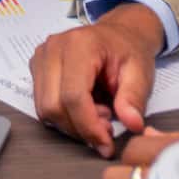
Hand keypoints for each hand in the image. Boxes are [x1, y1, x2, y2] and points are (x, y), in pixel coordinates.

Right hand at [29, 4, 164, 155]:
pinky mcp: (37, 68)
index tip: (106, 144)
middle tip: (107, 127)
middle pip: (53, 106)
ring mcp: (41, 57)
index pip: (73, 96)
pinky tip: (86, 107)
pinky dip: (64, 115)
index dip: (88, 126)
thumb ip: (134, 99)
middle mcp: (53, 48)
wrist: (118, 34)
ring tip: (99, 113)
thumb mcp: (140, 72)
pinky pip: (43, 104)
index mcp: (79, 45)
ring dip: (72, 123)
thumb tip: (132, 125)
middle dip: (80, 127)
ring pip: (45, 109)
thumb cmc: (129, 50)